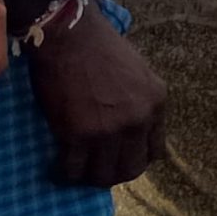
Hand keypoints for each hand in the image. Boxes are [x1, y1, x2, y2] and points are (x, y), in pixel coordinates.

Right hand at [24, 4, 165, 187]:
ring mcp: (109, 130)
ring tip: (78, 170)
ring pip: (102, 176)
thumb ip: (140, 103)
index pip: (154, 151)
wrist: (71, 38)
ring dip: (89, 178)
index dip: (135, 159)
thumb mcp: (139, 75)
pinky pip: (73, 170)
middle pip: (130, 169)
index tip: (120, 158)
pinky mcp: (78, 135)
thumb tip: (133, 130)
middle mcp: (138, 120)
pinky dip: (66, 173)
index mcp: (156, 104)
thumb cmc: (102, 49)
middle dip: (113, 173)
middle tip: (96, 169)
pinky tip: (60, 166)